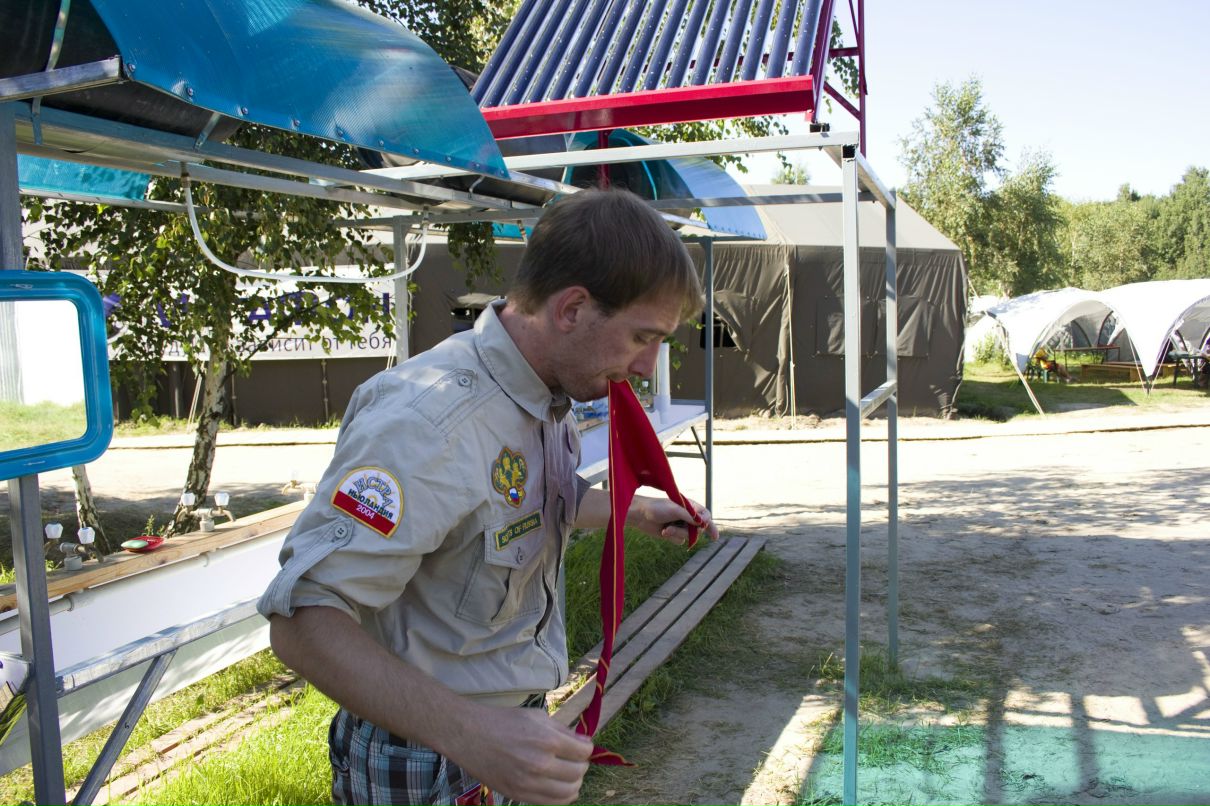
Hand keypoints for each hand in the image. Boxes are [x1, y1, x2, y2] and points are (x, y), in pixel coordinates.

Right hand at [448, 705, 592, 805]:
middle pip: (579, 772)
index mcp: (547, 740)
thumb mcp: (537, 717)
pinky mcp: (519, 795)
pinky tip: (559, 787)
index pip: (583, 752)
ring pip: (569, 792)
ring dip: (574, 783)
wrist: (469, 735)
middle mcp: (541, 764)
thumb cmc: (503, 721)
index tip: (582, 746)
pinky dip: (562, 797)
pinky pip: (552, 803)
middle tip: (575, 759)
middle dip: (581, 765)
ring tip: (568, 774)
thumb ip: (563, 730)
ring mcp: (529, 783)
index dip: (586, 748)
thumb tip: (585, 742)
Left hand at [628, 495, 717, 543]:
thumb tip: (703, 524)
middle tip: (676, 528)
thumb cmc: (657, 508)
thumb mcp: (675, 510)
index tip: (707, 528)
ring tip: (666, 529)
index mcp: (690, 507)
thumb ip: (690, 516)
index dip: (707, 522)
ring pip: (689, 537)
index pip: (705, 515)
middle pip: (698, 529)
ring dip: (677, 534)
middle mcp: (687, 516)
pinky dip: (672, 537)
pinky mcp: (674, 534)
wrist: (640, 515)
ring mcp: (681, 526)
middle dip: (687, 531)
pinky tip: (663, 531)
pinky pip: (680, 541)